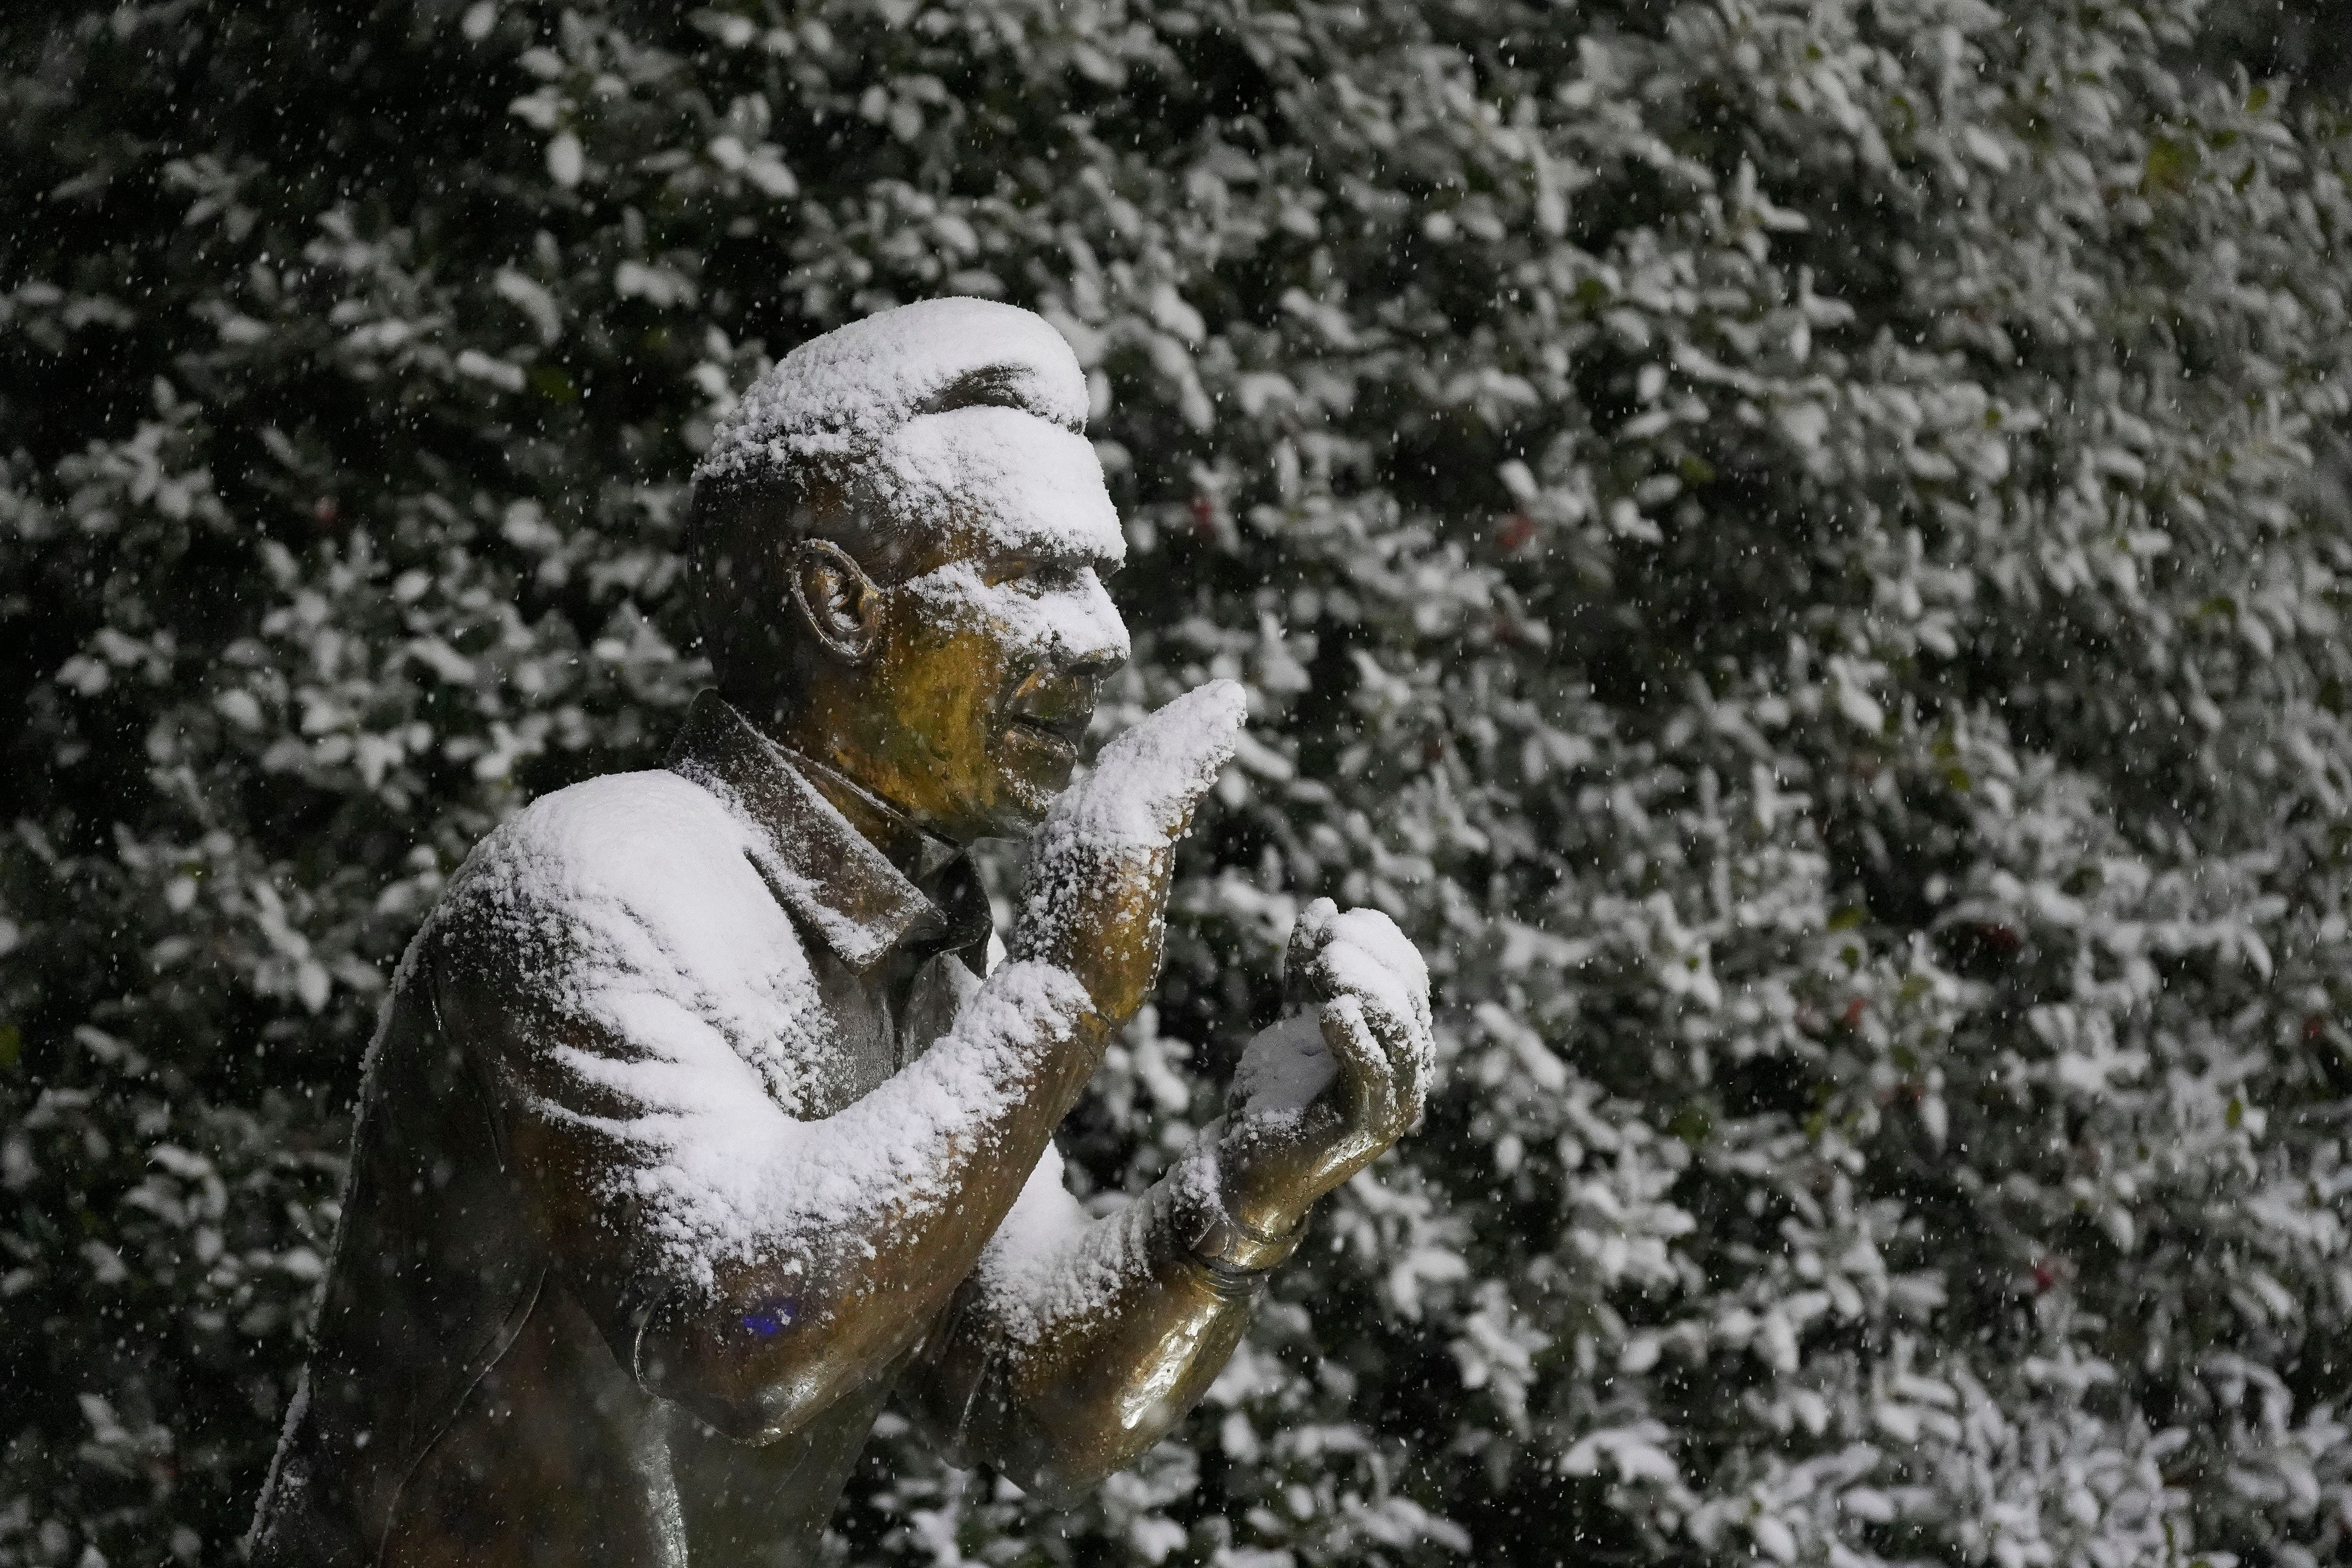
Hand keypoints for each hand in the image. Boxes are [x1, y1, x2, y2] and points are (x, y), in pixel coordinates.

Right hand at [1007, 681, 1245, 1029]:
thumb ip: (1127, 871)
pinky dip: (1202, 745)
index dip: (1158, 745)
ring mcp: (1097, 819)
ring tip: (1231, 698)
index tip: (1194, 725)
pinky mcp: (1124, 832)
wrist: (1060, 999)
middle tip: (1222, 696)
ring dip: (1197, 724)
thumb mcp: (1111, 910)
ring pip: (1154, 755)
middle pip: (1136, 753)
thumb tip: (1148, 855)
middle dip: (1181, 723)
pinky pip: (1171, 776)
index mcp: (1072, 832)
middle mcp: (1078, 814)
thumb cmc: (1082, 978)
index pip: (1120, 775)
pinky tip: (1227, 721)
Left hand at [1213, 899, 1432, 1240]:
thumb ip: (1311, 969)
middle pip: (1410, 998)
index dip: (1379, 940)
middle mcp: (1406, 1072)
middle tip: (1328, 941)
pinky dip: (1356, 1038)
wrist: (1241, 1163)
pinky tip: (1330, 1009)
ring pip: (1401, 1032)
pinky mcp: (1362, 1127)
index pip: (1410, 977)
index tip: (1336, 919)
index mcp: (1398, 1043)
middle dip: (1372, 956)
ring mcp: (1390, 1103)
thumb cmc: (1273, 1093)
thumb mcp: (1293, 1017)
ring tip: (1326, 962)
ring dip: (1367, 986)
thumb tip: (1326, 907)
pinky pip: (1372, 1075)